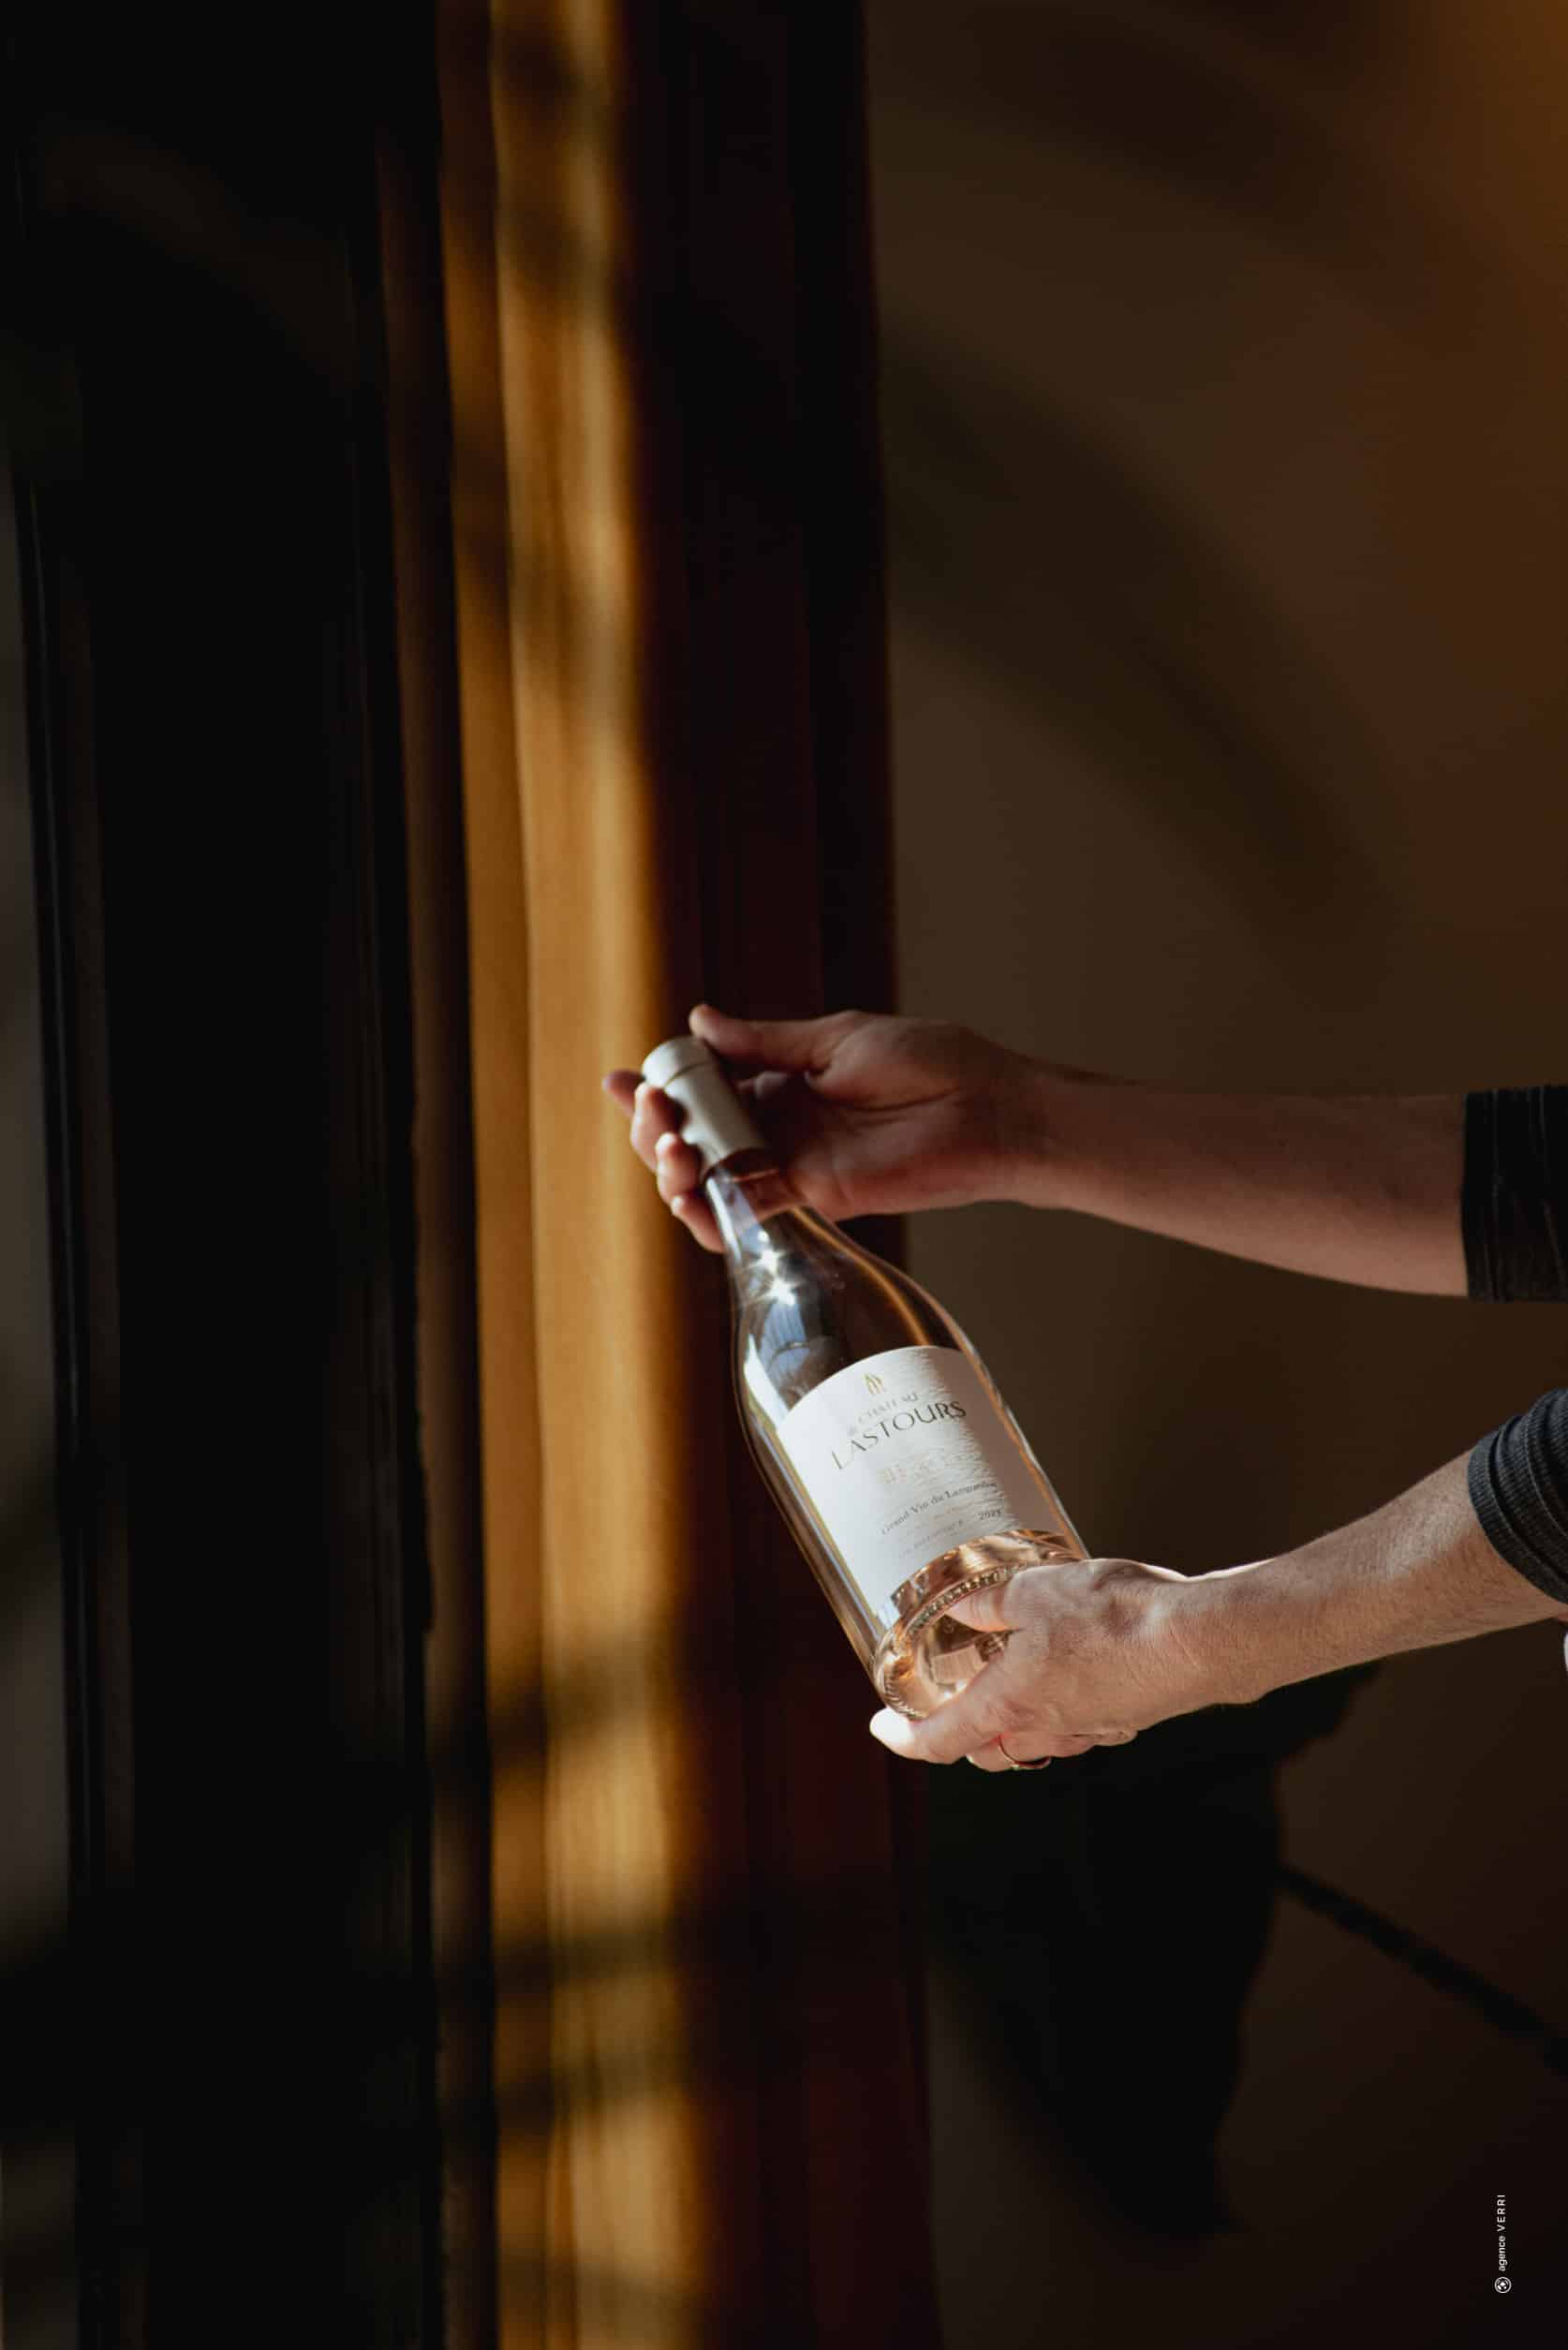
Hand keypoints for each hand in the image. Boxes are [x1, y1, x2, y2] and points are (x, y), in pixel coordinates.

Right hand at [602, 1002, 1041, 1250]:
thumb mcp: (836, 1039)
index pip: (705, 1087)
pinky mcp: (813, 1198)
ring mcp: (793, 1165)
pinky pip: (748, 1213)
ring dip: (674, 1167)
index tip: (620, 1079)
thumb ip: (766, 1042)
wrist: (988, 1109)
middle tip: (650, 1106)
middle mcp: (780, 1127)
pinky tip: (688, 1193)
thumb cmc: (931, 1063)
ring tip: (671, 1145)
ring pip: (711, 1180)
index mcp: (782, 1080)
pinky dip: (709, 1211)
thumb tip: (699, 1021)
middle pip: (696, 1137)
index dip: (660, 1086)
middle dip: (657, 1126)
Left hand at [866, 1545, 1226, 1770]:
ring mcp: (1089, 1731)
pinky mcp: (1126, 1719)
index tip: (883, 1729)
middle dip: (961, 1733)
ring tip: (1009, 1676)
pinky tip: (1069, 1670)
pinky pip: (1078, 1725)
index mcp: (1008, 1706)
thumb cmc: (1115, 1620)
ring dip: (1013, 1721)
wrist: (1197, 1640)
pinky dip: (1060, 1707)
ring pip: (1034, 1742)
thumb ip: (992, 1602)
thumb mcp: (1033, 1591)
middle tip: (948, 1700)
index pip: (939, 1740)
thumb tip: (964, 1605)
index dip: (902, 1738)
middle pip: (986, 1750)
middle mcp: (1046, 1730)